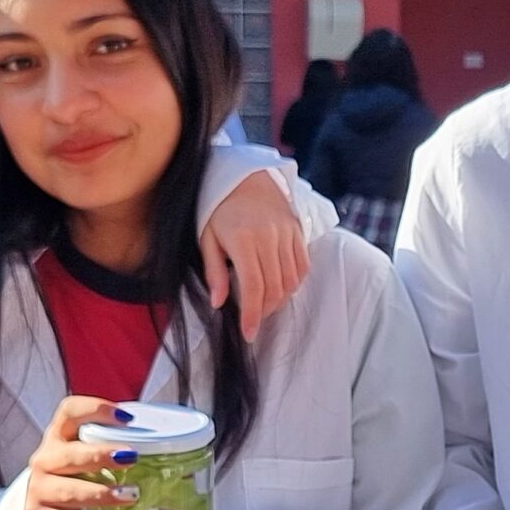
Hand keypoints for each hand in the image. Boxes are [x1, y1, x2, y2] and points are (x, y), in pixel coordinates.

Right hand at [25, 396, 141, 509]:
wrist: (38, 505)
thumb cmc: (73, 474)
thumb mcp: (83, 455)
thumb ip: (112, 448)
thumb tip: (174, 454)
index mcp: (58, 436)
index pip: (70, 411)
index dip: (95, 409)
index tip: (127, 418)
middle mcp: (45, 460)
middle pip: (71, 455)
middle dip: (100, 456)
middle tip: (131, 458)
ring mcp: (39, 489)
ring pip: (70, 491)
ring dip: (102, 493)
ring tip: (130, 495)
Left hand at [201, 170, 309, 342]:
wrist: (244, 176)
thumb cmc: (219, 209)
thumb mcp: (207, 238)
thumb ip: (214, 271)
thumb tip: (219, 303)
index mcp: (242, 239)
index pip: (253, 287)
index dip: (252, 314)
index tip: (248, 333)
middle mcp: (268, 236)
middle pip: (274, 287)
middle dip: (264, 311)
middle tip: (253, 320)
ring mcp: (287, 233)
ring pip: (291, 280)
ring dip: (280, 299)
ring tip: (265, 305)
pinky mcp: (298, 231)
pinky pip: (303, 266)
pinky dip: (294, 283)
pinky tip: (281, 288)